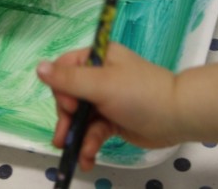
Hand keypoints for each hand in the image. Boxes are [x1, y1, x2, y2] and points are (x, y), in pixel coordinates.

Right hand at [37, 43, 178, 170]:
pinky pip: (93, 130)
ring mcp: (106, 99)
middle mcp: (99, 76)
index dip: (60, 89)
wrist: (178, 117)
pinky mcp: (112, 120)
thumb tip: (38, 67)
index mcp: (97, 58)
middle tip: (66, 135)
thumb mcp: (101, 84)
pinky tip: (87, 159)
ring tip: (73, 154)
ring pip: (79, 117)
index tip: (69, 105)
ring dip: (75, 136)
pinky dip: (89, 144)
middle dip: (66, 118)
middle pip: (68, 97)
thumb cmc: (140, 94)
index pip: (65, 69)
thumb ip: (68, 79)